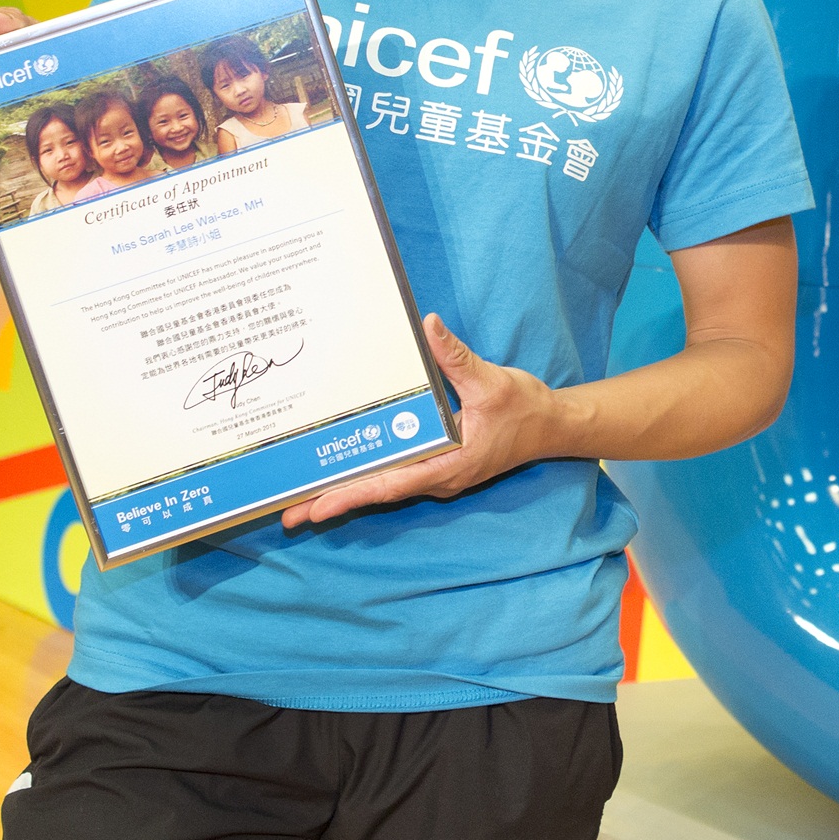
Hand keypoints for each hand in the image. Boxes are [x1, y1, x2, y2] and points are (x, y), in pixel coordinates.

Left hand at [280, 315, 563, 528]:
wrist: (552, 426)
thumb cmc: (524, 409)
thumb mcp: (491, 380)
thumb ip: (455, 356)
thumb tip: (429, 325)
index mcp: (450, 464)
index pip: (392, 484)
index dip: (353, 494)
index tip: (318, 506)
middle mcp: (438, 477)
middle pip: (377, 492)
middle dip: (333, 502)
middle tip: (286, 513)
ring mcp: (436, 474)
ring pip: (383, 487)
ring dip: (345, 493)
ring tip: (299, 503)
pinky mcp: (436, 466)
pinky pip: (394, 476)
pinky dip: (365, 478)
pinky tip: (340, 475)